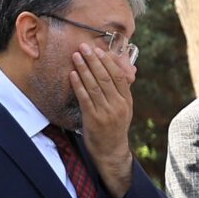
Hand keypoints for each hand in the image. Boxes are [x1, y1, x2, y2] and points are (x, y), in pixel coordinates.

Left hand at [68, 46, 137, 197]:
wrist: (111, 150)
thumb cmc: (114, 127)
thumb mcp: (123, 109)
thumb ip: (119, 92)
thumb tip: (116, 71)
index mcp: (126, 101)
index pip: (119, 77)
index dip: (108, 62)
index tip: (99, 50)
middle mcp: (118, 106)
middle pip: (105, 78)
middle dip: (93, 60)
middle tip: (84, 47)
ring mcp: (106, 112)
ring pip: (94, 85)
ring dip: (84, 68)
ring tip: (76, 56)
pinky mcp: (93, 118)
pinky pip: (85, 98)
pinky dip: (78, 85)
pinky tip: (72, 74)